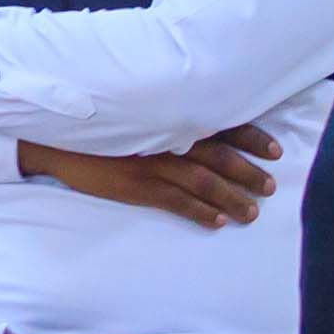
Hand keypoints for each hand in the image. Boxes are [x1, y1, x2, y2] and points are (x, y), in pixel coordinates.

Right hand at [22, 123, 281, 229]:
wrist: (58, 135)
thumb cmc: (98, 120)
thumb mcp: (136, 111)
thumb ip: (165, 116)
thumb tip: (196, 121)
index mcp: (170, 117)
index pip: (222, 125)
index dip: (252, 137)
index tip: (275, 149)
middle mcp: (168, 137)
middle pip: (220, 156)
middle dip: (249, 172)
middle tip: (270, 187)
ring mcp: (154, 163)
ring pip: (205, 182)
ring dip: (231, 198)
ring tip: (251, 213)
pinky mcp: (138, 186)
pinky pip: (177, 202)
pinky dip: (200, 212)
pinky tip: (217, 223)